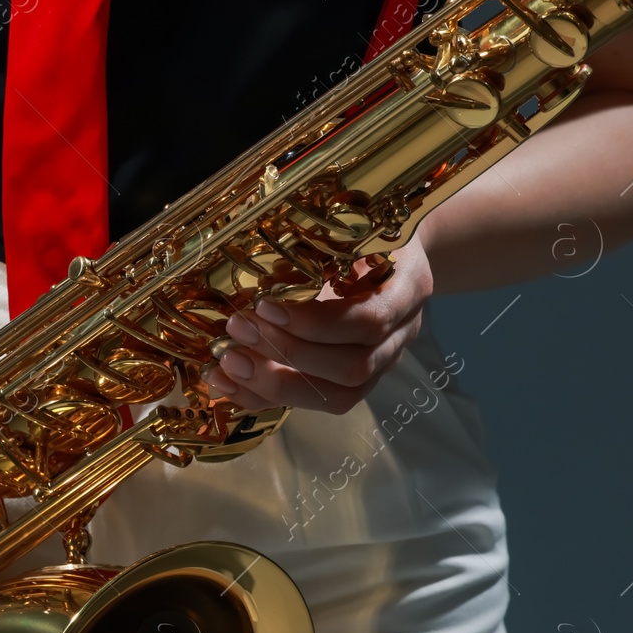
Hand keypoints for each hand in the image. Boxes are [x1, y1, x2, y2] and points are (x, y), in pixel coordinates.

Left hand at [201, 234, 434, 414]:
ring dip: (273, 383)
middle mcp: (399, 336)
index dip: (314, 322)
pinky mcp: (351, 383)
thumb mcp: (353, 230)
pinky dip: (264, 397)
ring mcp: (379, 365)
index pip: (369, 321)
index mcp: (407, 290)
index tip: (263, 304)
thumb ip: (322, 249)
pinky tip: (225, 382)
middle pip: (353, 368)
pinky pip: (311, 403)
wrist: (391, 255)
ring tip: (227, 361)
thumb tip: (258, 270)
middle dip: (287, 353)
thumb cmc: (366, 235)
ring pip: (336, 397)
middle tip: (237, 328)